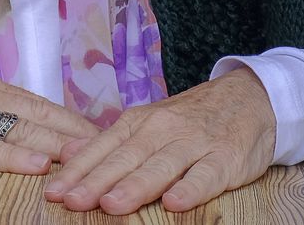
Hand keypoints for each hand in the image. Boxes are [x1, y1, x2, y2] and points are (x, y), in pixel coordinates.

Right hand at [0, 63, 100, 174]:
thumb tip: (29, 117)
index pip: (39, 103)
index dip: (71, 119)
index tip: (102, 132)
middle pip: (38, 116)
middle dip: (74, 133)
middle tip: (109, 146)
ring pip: (20, 131)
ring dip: (57, 145)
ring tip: (88, 156)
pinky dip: (14, 158)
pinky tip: (38, 165)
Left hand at [43, 67, 276, 214]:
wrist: (249, 98)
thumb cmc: (191, 119)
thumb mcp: (147, 123)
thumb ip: (110, 142)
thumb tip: (67, 153)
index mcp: (140, 123)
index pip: (103, 149)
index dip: (78, 171)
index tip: (54, 191)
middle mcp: (163, 129)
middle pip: (126, 158)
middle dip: (97, 181)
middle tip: (72, 201)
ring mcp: (195, 143)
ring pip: (161, 166)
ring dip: (136, 186)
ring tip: (112, 204)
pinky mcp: (225, 157)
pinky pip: (206, 174)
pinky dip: (190, 188)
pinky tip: (175, 202)